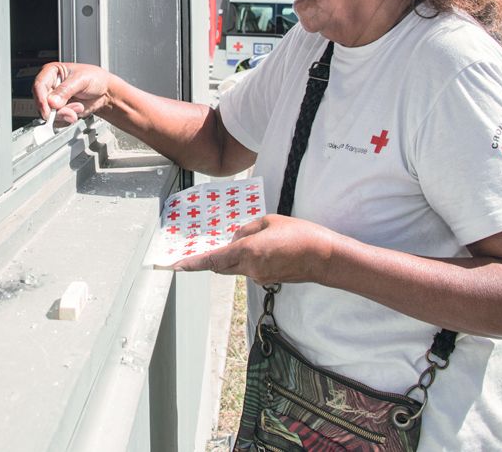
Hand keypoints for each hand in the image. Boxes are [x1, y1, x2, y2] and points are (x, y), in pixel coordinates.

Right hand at [32, 62, 113, 125]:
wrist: (105, 92)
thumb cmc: (95, 79)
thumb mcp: (81, 80)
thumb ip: (66, 90)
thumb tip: (52, 102)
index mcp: (51, 72)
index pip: (39, 85)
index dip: (41, 99)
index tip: (47, 110)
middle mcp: (50, 86)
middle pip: (42, 102)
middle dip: (56, 110)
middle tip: (70, 111)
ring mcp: (53, 100)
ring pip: (48, 113)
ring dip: (64, 114)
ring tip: (78, 107)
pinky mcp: (59, 111)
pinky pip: (56, 120)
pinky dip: (67, 118)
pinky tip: (77, 111)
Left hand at [173, 214, 337, 285]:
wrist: (324, 258)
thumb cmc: (300, 235)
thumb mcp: (270, 221)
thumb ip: (247, 229)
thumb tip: (235, 238)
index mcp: (248, 251)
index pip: (214, 260)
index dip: (193, 263)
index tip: (177, 266)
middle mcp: (250, 268)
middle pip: (222, 266)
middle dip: (212, 259)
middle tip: (202, 252)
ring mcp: (260, 277)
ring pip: (236, 268)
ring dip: (235, 257)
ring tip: (255, 241)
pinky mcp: (269, 280)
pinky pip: (250, 270)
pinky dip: (249, 260)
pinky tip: (267, 249)